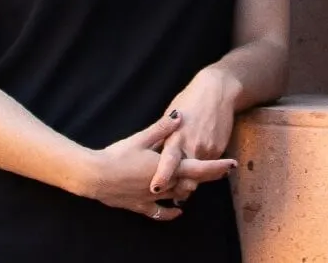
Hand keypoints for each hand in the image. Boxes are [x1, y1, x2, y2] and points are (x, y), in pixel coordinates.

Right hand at [81, 112, 235, 220]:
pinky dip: (170, 211)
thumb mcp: (141, 138)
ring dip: (191, 189)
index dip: (218, 167)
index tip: (232, 165)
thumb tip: (179, 115)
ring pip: (178, 195)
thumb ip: (162, 128)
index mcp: (168, 168)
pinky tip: (177, 210)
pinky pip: (159, 211)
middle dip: (209, 177)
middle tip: (223, 171)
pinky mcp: (139, 205)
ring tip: (201, 184)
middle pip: (193, 183)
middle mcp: (165, 186)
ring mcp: (152, 198)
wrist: (95, 177)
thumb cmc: (118, 156)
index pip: (200, 169)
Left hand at [151, 69, 239, 199]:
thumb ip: (163, 137)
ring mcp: (208, 150)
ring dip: (192, 181)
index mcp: (176, 137)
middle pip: (186, 178)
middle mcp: (193, 146)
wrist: (217, 92)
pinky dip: (203, 170)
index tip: (155, 188)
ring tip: (184, 186)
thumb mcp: (171, 118)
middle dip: (181, 190)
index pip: (169, 161)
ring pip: (198, 176)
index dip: (163, 176)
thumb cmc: (188, 102)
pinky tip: (199, 166)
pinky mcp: (218, 150)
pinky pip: (208, 167)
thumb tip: (151, 154)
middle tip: (174, 196)